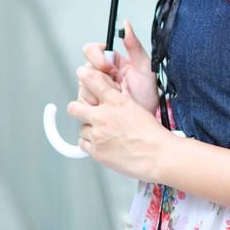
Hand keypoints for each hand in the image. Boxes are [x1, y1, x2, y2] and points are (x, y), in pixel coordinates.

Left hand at [67, 64, 166, 181]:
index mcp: (116, 101)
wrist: (156, 155)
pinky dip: (91, 144)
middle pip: (74, 108)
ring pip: (81, 128)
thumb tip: (111, 93)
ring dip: (90, 130)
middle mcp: (103, 116)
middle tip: (85, 113)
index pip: (92, 82)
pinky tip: (105, 144)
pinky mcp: (95, 151)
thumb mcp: (137, 107)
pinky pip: (83, 144)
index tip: (82, 74)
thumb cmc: (151, 133)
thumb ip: (120, 100)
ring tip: (106, 134)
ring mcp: (97, 134)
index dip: (85, 76)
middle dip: (77, 109)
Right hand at [79, 20, 157, 114]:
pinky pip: (81, 104)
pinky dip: (94, 107)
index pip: (91, 50)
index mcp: (111, 62)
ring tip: (117, 100)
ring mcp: (93, 91)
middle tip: (116, 88)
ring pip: (81, 87)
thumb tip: (126, 24)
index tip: (109, 67)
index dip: (96, 57)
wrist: (146, 118)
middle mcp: (100, 75)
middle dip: (99, 80)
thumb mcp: (146, 68)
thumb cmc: (148, 94)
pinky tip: (108, 110)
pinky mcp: (90, 106)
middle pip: (84, 69)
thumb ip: (134, 45)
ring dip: (98, 95)